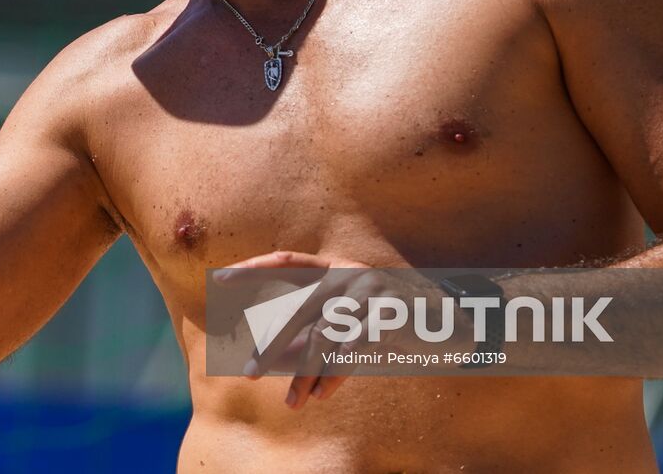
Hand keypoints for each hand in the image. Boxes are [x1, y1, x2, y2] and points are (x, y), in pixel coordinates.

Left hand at [218, 251, 472, 409]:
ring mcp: (370, 293)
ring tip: (293, 402)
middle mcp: (348, 273)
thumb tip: (268, 344)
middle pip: (298, 308)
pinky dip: (333, 377)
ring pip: (324, 338)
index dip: (252, 268)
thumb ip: (314, 319)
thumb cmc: (384, 320)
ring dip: (305, 374)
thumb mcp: (348, 312)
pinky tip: (321, 395)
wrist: (443, 322)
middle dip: (271, 343)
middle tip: (250, 374)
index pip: (286, 259)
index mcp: (334, 265)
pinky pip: (350, 352)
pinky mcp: (387, 317)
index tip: (219, 279)